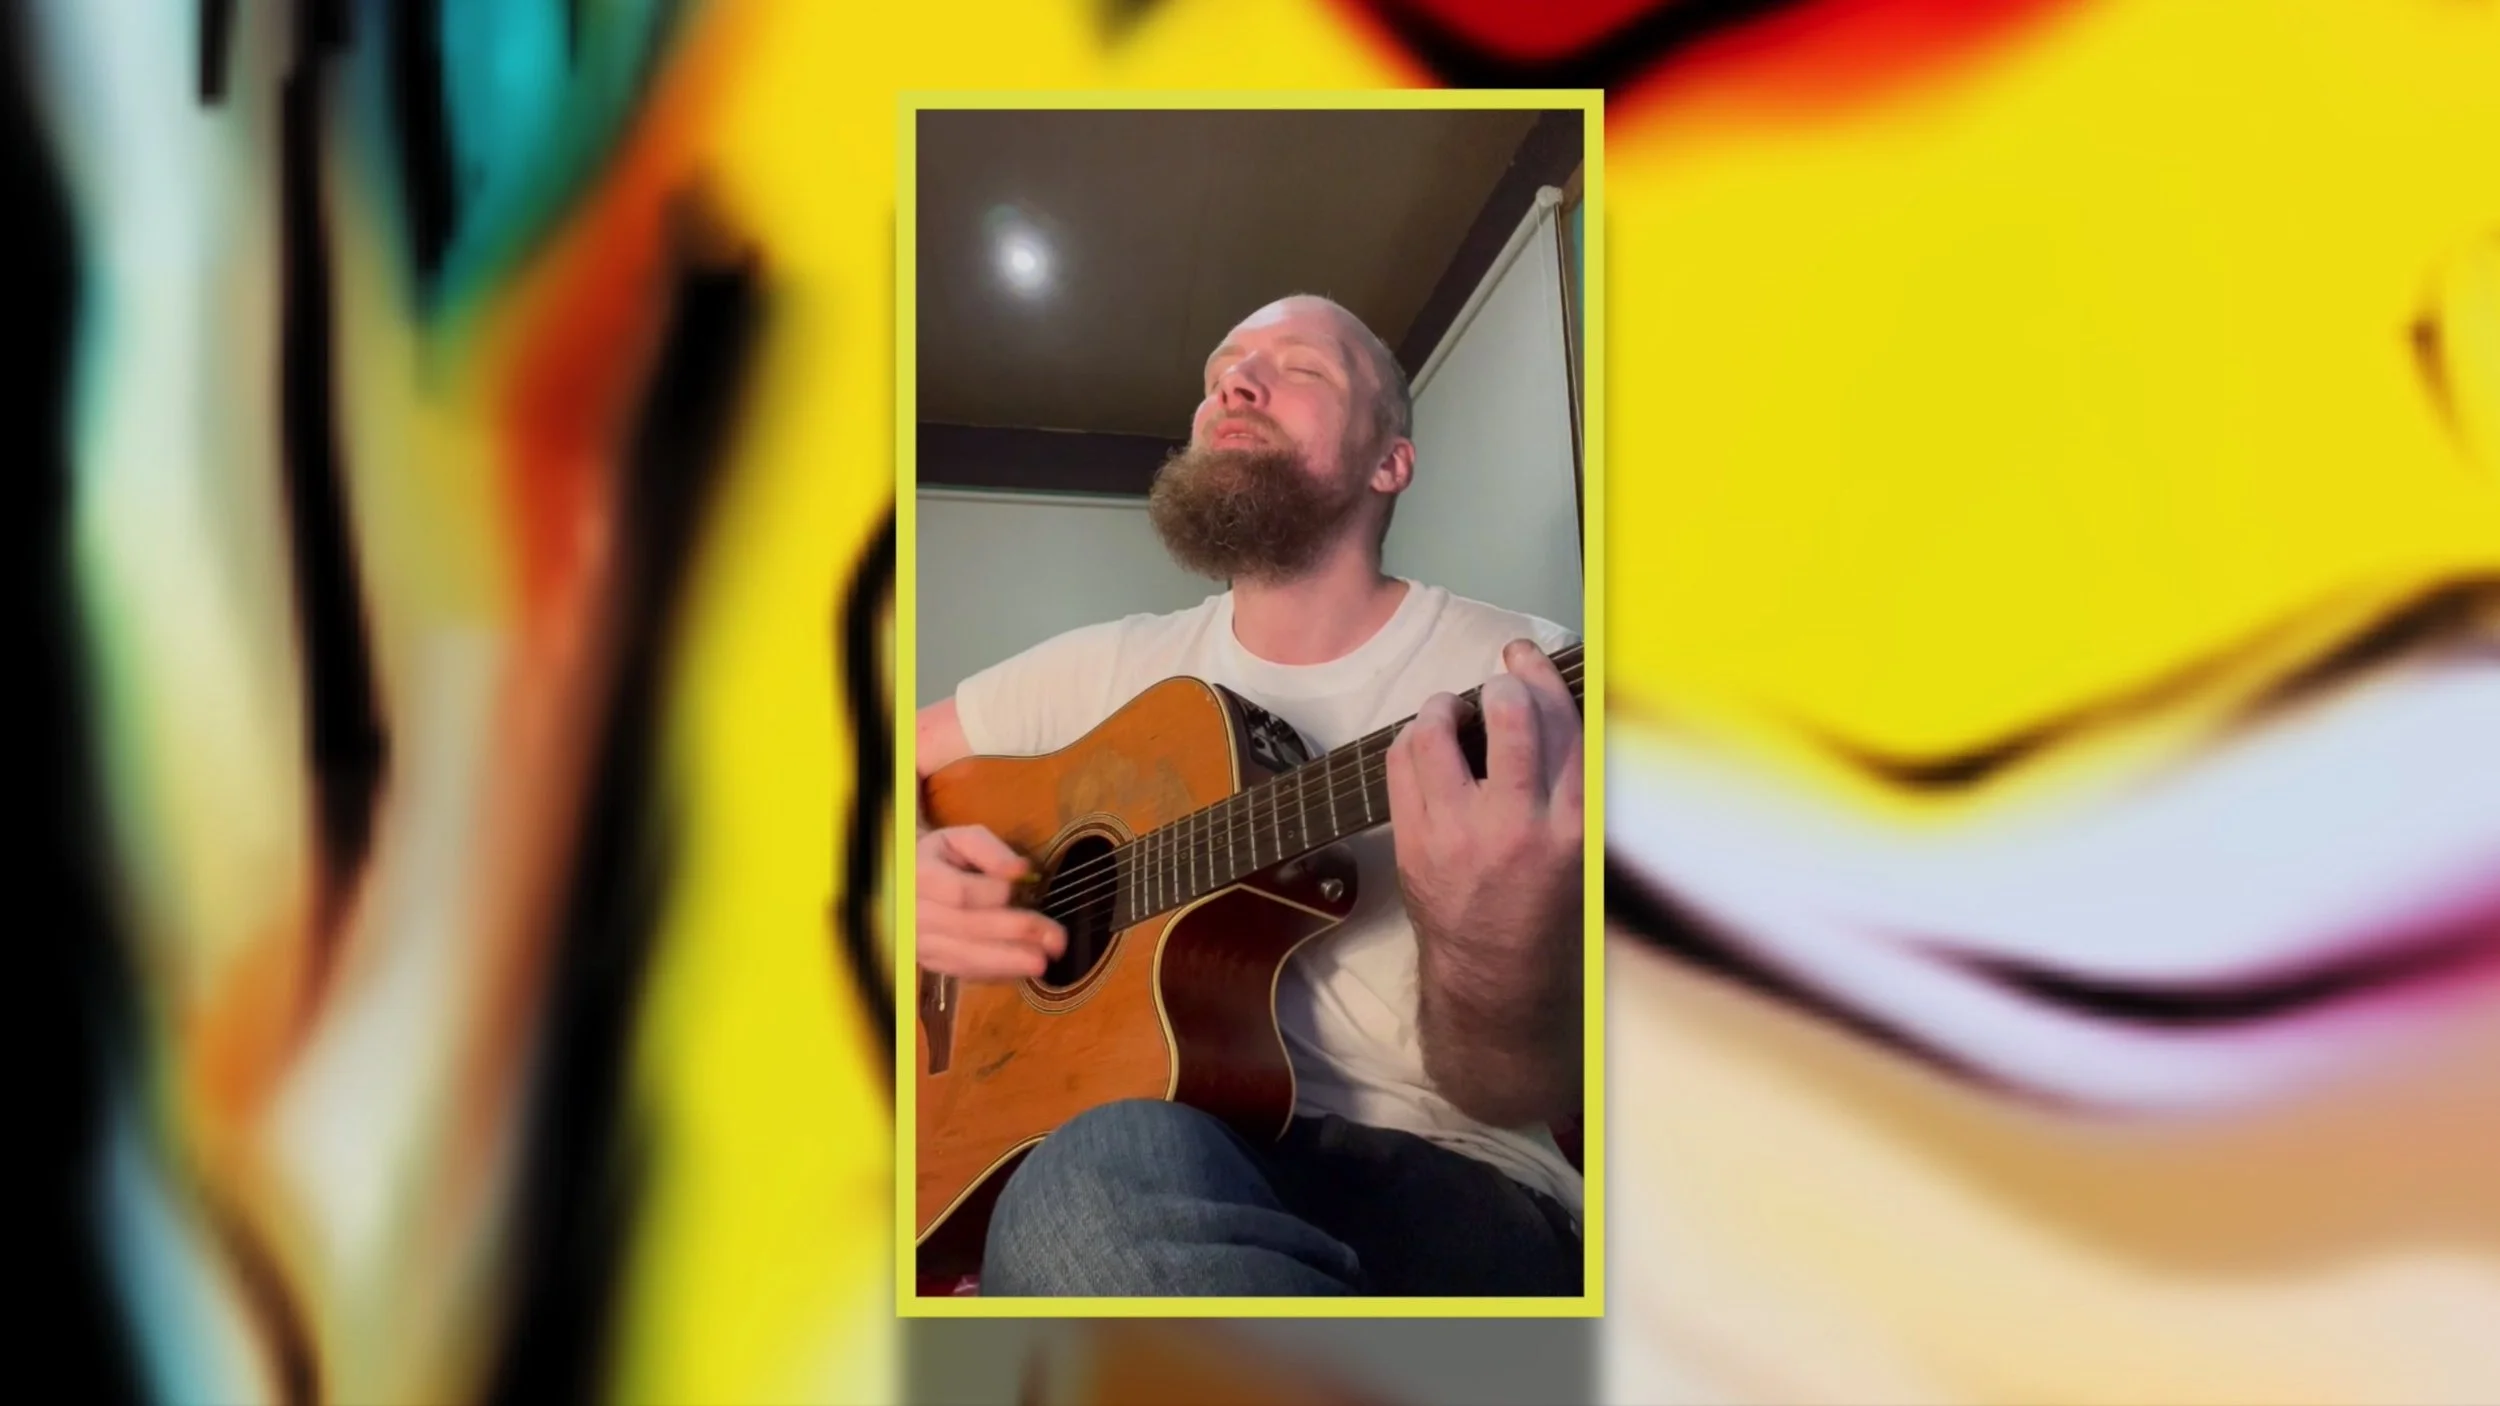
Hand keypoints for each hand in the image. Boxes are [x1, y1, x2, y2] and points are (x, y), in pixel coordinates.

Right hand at [916, 824, 1066, 980]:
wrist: (906, 882)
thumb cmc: (941, 857)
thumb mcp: (960, 838)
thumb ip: (990, 849)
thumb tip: (1021, 870)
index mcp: (919, 876)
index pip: (960, 893)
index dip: (994, 894)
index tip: (1021, 889)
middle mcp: (914, 914)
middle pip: (969, 929)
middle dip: (1016, 933)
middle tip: (1054, 939)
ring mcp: (919, 943)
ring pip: (965, 958)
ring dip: (1008, 962)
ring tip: (1043, 962)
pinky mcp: (930, 962)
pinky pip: (963, 972)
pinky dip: (995, 973)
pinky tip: (1021, 969)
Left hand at [1385, 640, 1584, 972]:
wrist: (1494, 970)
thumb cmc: (1544, 902)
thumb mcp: (1580, 845)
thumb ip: (1573, 780)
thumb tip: (1549, 703)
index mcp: (1574, 824)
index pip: (1565, 726)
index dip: (1544, 677)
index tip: (1527, 657)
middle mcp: (1520, 825)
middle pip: (1513, 716)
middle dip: (1503, 684)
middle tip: (1497, 684)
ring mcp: (1459, 834)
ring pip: (1441, 734)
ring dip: (1444, 706)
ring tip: (1450, 711)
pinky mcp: (1414, 843)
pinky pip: (1401, 763)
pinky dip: (1411, 740)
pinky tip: (1423, 744)